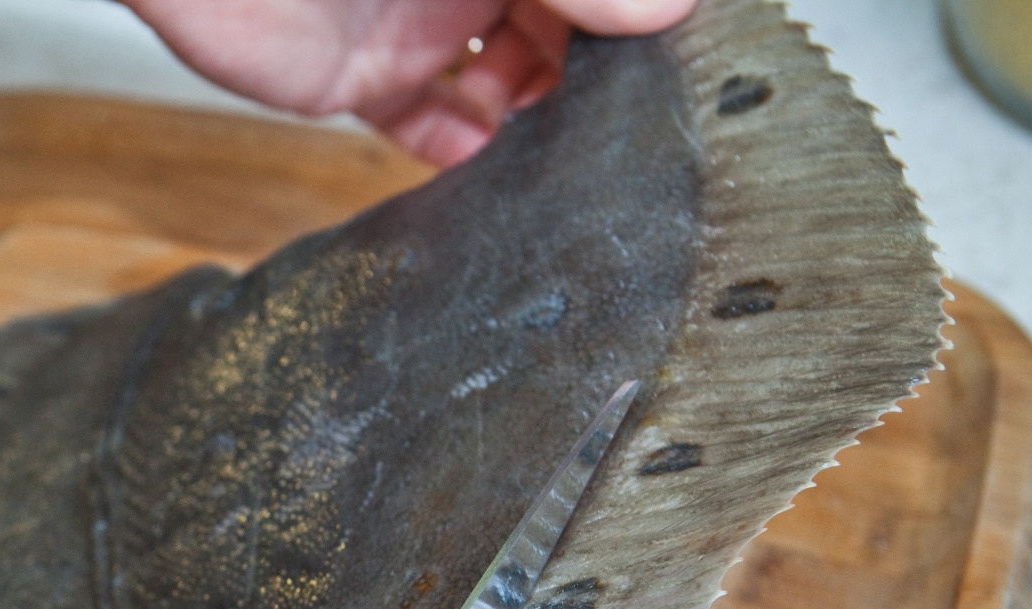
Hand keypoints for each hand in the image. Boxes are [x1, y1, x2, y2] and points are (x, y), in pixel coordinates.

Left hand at [124, 0, 696, 165]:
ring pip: (502, 84)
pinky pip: (427, 126)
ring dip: (538, 120)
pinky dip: (463, 153)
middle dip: (592, 75)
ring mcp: (419, 23)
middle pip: (558, 34)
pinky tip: (496, 170)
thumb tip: (667, 8)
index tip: (668, 61)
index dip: (629, 19)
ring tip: (571, 154)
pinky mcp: (363, 80)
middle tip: (626, 120)